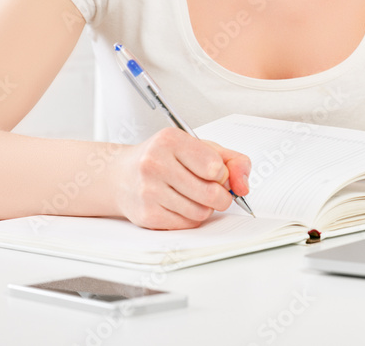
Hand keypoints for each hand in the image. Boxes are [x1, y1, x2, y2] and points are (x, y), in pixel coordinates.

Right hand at [113, 127, 250, 229]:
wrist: (121, 176)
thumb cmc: (164, 158)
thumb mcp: (200, 147)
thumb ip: (232, 161)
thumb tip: (244, 186)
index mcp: (170, 140)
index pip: (215, 167)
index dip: (222, 174)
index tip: (215, 172)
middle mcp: (155, 163)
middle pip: (211, 194)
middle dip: (221, 196)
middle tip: (214, 190)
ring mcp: (148, 191)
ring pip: (201, 212)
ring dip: (206, 207)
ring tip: (193, 195)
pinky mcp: (147, 215)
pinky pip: (187, 224)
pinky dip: (192, 217)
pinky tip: (180, 204)